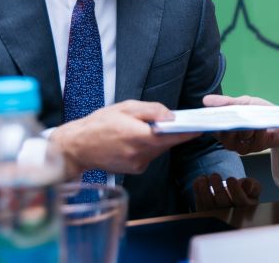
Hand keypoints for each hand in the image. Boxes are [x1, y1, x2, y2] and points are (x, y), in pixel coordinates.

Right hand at [50, 100, 200, 177]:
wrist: (77, 147)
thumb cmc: (99, 124)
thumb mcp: (126, 107)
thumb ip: (152, 110)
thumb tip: (171, 116)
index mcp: (139, 137)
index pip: (172, 136)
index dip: (188, 132)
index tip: (201, 127)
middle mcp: (140, 154)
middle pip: (167, 143)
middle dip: (171, 133)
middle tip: (173, 121)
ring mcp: (138, 164)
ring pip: (158, 149)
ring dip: (158, 139)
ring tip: (146, 127)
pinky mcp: (135, 170)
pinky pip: (149, 156)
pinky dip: (148, 147)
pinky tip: (135, 139)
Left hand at [193, 173, 260, 210]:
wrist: (233, 196)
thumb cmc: (245, 192)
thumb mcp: (253, 188)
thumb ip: (253, 186)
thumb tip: (247, 185)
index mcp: (246, 209)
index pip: (241, 202)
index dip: (235, 191)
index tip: (231, 179)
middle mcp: (231, 216)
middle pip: (223, 204)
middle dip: (218, 189)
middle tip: (215, 175)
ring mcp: (216, 216)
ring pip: (209, 206)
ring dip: (204, 191)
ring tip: (203, 178)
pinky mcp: (205, 214)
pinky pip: (199, 205)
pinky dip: (197, 192)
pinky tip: (198, 180)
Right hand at [203, 94, 278, 166]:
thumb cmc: (260, 112)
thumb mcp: (243, 103)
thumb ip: (226, 103)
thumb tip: (205, 100)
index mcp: (223, 129)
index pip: (210, 128)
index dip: (207, 123)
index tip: (207, 116)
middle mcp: (229, 141)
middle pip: (222, 135)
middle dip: (228, 123)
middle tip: (235, 113)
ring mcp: (242, 147)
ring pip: (237, 138)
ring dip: (244, 127)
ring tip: (251, 117)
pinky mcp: (255, 149)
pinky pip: (253, 141)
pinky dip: (257, 131)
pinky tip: (262, 124)